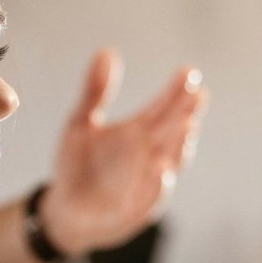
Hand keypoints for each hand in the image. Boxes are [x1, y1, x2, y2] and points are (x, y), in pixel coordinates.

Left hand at [41, 48, 207, 257]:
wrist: (65, 211)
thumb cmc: (77, 166)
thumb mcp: (79, 124)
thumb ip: (94, 92)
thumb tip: (106, 51)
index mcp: (140, 132)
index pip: (164, 107)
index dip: (177, 91)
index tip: (189, 72)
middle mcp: (150, 156)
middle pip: (173, 131)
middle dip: (186, 113)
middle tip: (197, 93)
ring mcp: (146, 184)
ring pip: (170, 164)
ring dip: (179, 147)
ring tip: (186, 127)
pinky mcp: (135, 211)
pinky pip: (149, 199)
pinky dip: (157, 187)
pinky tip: (161, 171)